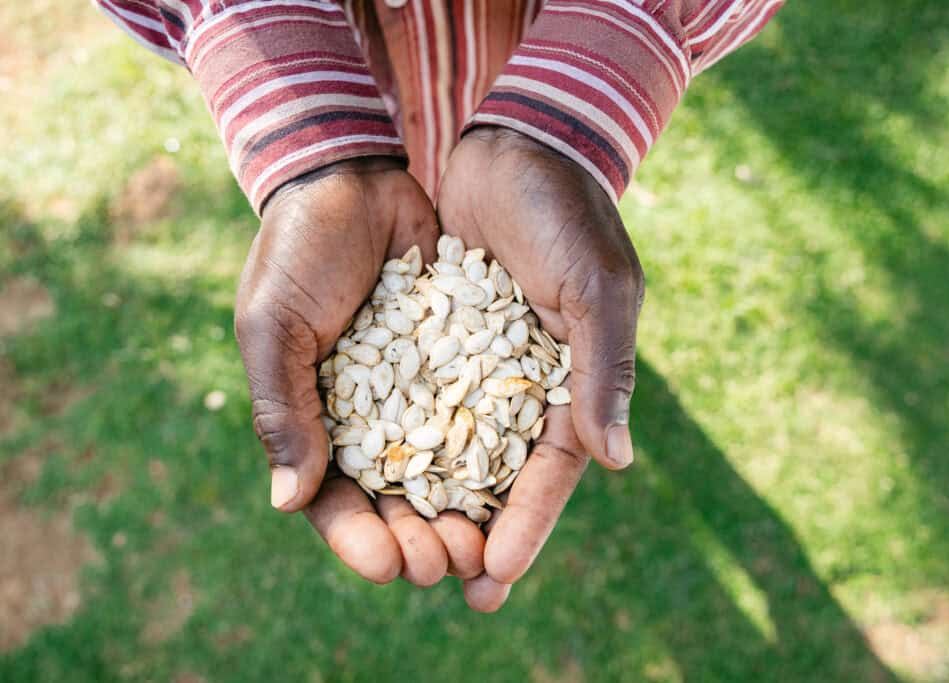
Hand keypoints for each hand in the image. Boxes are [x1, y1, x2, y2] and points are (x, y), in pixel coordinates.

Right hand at [235, 158, 484, 586]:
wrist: (353, 176)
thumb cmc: (297, 250)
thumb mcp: (273, 325)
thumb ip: (283, 409)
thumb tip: (289, 502)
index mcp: (315, 418)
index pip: (334, 500)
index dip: (359, 539)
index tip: (387, 567)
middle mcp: (372, 415)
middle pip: (398, 500)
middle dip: (420, 540)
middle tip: (447, 565)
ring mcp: (421, 391)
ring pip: (445, 472)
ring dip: (463, 514)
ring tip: (484, 547)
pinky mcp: (464, 360)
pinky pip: (482, 417)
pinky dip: (496, 457)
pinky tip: (516, 489)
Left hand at [437, 127, 644, 610]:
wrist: (514, 143)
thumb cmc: (567, 213)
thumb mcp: (597, 289)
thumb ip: (603, 372)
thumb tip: (617, 461)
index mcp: (571, 381)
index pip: (551, 472)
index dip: (526, 527)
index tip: (494, 579)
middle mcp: (522, 383)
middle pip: (498, 476)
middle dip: (475, 532)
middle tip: (446, 587)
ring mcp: (476, 364)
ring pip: (452, 449)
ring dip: (431, 501)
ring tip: (401, 550)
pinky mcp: (436, 337)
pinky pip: (416, 400)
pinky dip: (398, 440)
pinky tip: (372, 478)